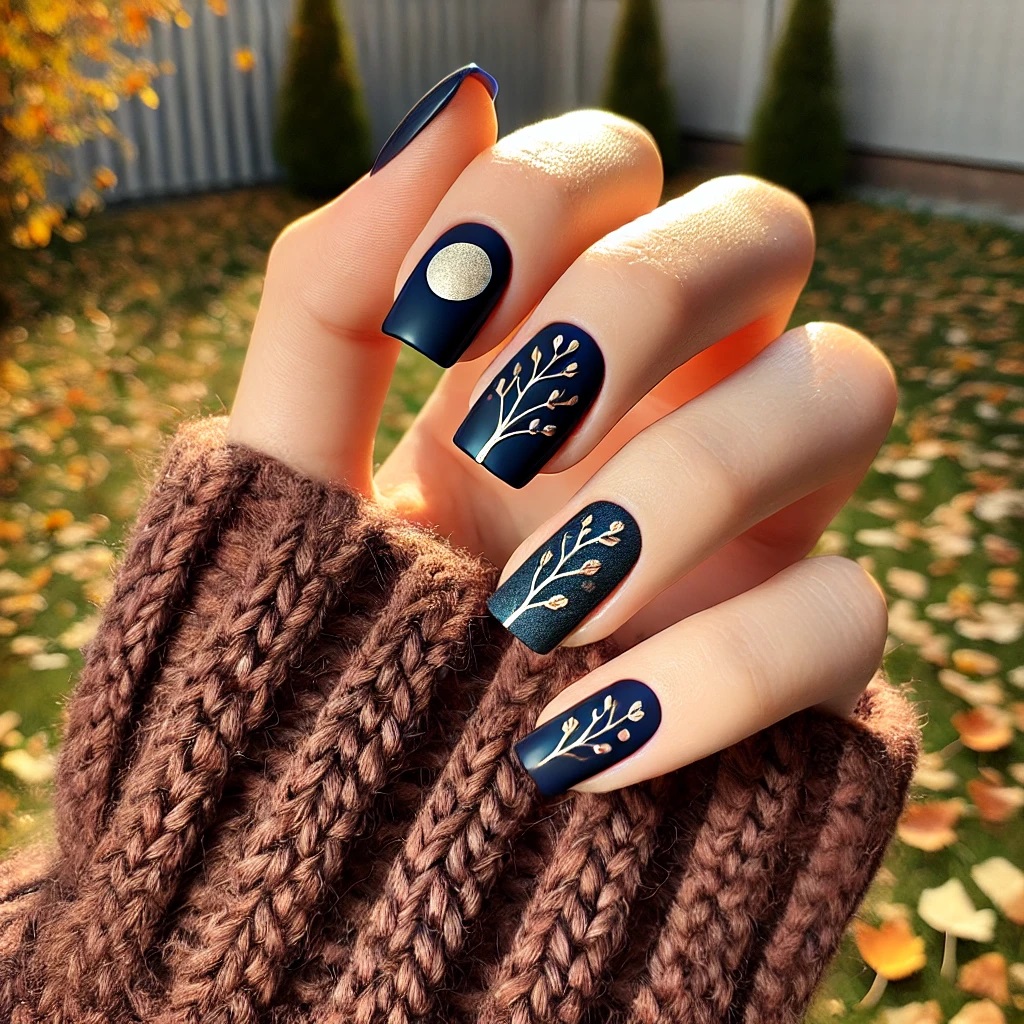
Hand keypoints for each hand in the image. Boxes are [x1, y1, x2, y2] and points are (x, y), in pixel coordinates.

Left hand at [228, 66, 894, 797]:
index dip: (539, 200)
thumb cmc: (313, 645)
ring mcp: (762, 527)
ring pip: (845, 388)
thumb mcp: (287, 467)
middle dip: (639, 301)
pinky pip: (850, 617)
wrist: (348, 855)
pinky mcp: (806, 668)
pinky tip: (574, 748)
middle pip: (763, 228)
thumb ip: (330, 296)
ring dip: (687, 481)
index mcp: (555, 347)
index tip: (429, 315)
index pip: (618, 169)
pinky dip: (721, 676)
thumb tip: (449, 101)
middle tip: (509, 435)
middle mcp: (677, 401)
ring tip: (536, 610)